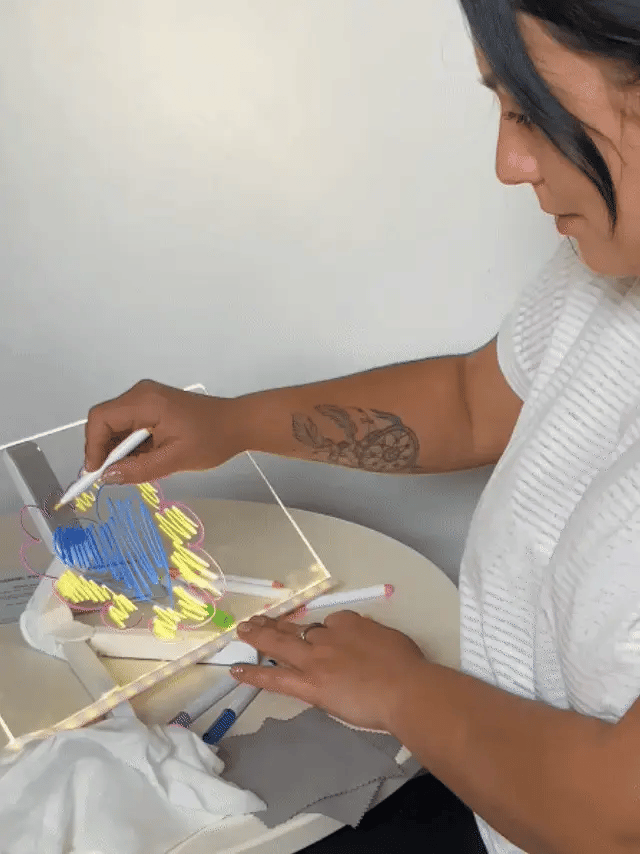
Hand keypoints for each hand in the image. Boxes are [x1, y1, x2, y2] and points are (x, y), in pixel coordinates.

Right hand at [84, 379, 242, 482]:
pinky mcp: (153, 405)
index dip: (93, 447)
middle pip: (105, 421)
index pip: (101, 419)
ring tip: (135, 469)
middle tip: (113, 476)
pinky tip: (146, 458)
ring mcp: (147, 397)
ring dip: (120, 449)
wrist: (238, 424)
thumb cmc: (211, 440)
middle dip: (105, 450)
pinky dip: (132, 444)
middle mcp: (140, 394)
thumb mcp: (174, 460)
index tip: (96, 473)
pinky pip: (131, 424)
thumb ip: (138, 469)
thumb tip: (107, 477)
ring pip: (117, 424)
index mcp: (144, 401)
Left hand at [232, 610, 428, 732]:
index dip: (324, 632)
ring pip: (279, 645)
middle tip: (258, 620)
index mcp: (349, 622)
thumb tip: (366, 643)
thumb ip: (372, 639)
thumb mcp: (391, 639)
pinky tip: (237, 671)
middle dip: (275, 623)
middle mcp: (327, 635)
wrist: (405, 688)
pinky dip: (254, 674)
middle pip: (296, 627)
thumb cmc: (407, 667)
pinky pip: (276, 678)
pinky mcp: (309, 684)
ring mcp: (315, 659)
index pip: (330, 624)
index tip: (325, 640)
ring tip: (242, 632)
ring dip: (259, 637)